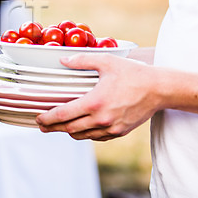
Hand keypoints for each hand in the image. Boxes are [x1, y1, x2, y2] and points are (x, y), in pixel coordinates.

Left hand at [36, 53, 162, 140]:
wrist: (159, 90)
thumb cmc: (133, 73)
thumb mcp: (106, 61)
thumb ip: (82, 60)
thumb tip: (62, 60)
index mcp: (94, 102)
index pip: (63, 114)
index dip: (47, 118)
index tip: (37, 118)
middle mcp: (101, 119)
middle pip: (68, 128)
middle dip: (52, 128)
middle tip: (41, 126)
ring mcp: (110, 128)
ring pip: (82, 135)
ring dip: (68, 131)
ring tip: (57, 127)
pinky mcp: (119, 132)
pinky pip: (96, 137)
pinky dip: (84, 133)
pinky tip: (79, 127)